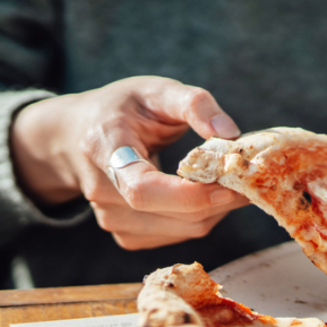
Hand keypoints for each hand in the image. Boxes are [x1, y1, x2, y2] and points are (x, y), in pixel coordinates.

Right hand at [10, 76, 249, 249]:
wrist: (75, 136)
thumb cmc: (120, 109)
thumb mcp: (154, 90)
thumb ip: (193, 104)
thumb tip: (230, 134)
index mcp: (103, 149)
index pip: (142, 190)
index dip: (189, 195)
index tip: (230, 185)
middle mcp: (102, 192)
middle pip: (172, 215)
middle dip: (219, 200)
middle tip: (251, 178)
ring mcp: (111, 219)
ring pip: (182, 230)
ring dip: (215, 209)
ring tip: (229, 180)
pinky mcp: (125, 236)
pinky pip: (177, 236)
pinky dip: (202, 217)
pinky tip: (206, 193)